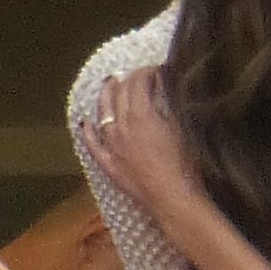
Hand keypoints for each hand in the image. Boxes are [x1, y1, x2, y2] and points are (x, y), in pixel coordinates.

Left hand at [80, 68, 193, 223]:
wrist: (174, 200)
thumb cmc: (185, 166)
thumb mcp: (182, 127)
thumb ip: (170, 104)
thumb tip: (164, 86)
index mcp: (141, 115)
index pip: (138, 82)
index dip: (147, 72)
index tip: (158, 70)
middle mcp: (121, 126)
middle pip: (120, 94)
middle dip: (129, 79)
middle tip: (138, 75)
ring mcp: (112, 146)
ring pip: (103, 113)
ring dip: (106, 95)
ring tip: (109, 84)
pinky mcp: (110, 165)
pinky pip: (93, 145)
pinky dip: (88, 131)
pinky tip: (85, 123)